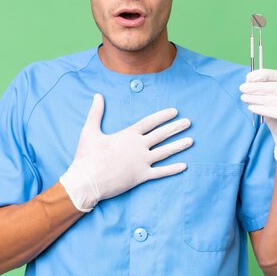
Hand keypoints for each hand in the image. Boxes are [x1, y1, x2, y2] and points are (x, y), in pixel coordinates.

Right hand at [59, 94, 192, 211]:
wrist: (86, 181)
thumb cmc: (87, 156)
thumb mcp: (90, 130)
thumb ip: (96, 112)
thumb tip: (97, 95)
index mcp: (128, 135)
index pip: (150, 122)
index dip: (163, 116)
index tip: (175, 112)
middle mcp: (138, 147)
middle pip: (161, 135)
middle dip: (176, 127)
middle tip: (189, 122)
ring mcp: (141, 162)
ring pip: (165, 152)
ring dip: (178, 146)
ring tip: (190, 140)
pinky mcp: (140, 177)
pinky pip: (160, 172)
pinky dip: (173, 169)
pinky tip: (184, 166)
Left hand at [239, 69, 276, 170]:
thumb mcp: (271, 102)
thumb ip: (264, 92)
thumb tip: (249, 81)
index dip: (263, 75)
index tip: (248, 77)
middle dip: (257, 88)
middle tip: (242, 88)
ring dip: (257, 98)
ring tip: (244, 98)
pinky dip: (263, 110)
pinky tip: (252, 108)